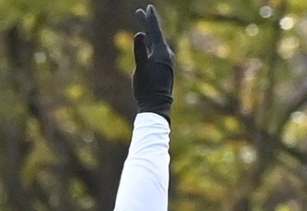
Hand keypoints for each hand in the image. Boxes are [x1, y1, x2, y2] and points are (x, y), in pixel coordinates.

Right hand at [133, 5, 174, 119]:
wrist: (156, 105)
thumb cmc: (147, 88)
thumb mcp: (141, 68)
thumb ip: (140, 50)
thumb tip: (140, 33)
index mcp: (162, 53)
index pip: (155, 31)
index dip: (151, 19)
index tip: (148, 8)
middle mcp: (166, 55)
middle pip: (156, 34)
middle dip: (149, 22)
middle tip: (143, 11)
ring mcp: (165, 61)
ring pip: (155, 41)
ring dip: (149, 31)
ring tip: (144, 22)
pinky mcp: (162, 67)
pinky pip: (155, 49)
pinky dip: (150, 42)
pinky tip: (147, 40)